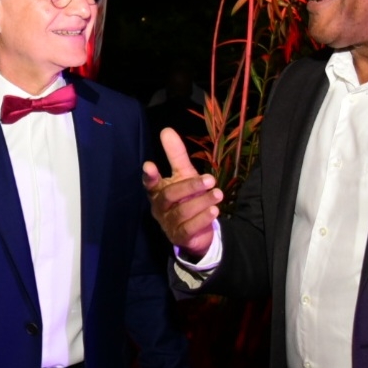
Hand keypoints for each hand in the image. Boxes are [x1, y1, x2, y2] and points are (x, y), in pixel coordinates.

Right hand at [141, 128, 221, 262]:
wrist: (195, 230)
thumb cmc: (186, 197)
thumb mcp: (183, 174)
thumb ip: (175, 155)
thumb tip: (166, 130)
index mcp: (158, 191)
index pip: (150, 183)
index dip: (149, 176)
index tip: (149, 166)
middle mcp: (160, 208)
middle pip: (170, 196)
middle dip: (190, 186)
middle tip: (210, 179)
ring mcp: (168, 224)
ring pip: (182, 212)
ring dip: (201, 202)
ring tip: (218, 194)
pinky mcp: (179, 237)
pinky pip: (189, 228)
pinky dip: (202, 219)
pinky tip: (214, 211)